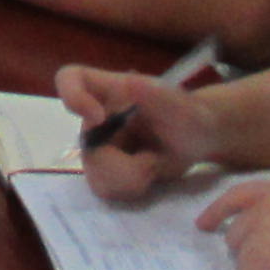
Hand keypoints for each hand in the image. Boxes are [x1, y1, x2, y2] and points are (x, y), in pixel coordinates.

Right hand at [57, 63, 220, 200]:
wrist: (199, 144)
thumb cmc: (190, 116)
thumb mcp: (182, 107)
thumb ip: (159, 97)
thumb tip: (130, 81)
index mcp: (109, 90)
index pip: (70, 79)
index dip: (72, 96)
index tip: (98, 118)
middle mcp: (96, 118)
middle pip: (85, 145)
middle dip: (120, 163)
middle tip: (152, 162)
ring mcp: (99, 147)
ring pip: (94, 174)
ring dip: (129, 179)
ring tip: (154, 167)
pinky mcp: (106, 172)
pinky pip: (105, 190)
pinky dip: (131, 190)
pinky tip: (149, 178)